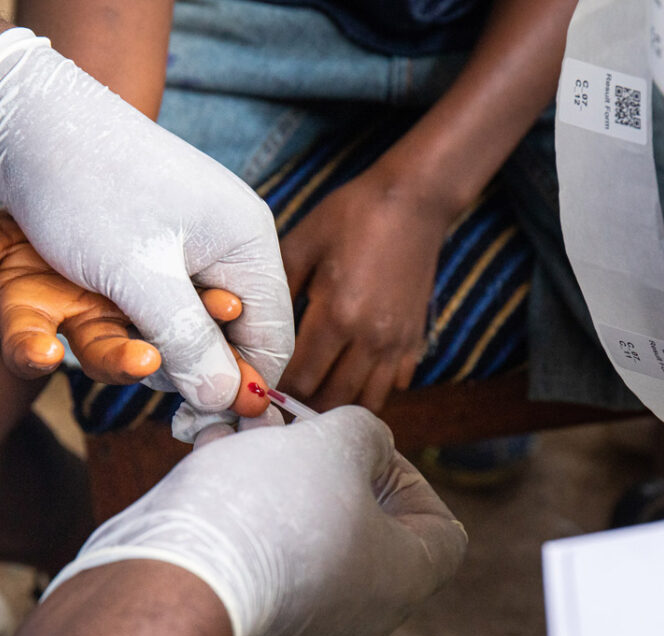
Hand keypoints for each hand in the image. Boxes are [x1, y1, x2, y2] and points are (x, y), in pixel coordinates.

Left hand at [0, 30, 292, 413]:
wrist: (31, 118)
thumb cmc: (87, 190)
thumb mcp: (139, 278)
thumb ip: (188, 343)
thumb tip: (227, 401)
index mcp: (248, 242)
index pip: (272, 338)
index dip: (242, 389)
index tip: (198, 424)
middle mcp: (231, 240)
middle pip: (235, 333)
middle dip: (197, 367)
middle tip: (151, 384)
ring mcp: (196, 236)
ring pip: (196, 318)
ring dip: (163, 344)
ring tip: (124, 352)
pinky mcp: (160, 236)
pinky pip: (169, 296)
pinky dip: (147, 319)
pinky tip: (118, 324)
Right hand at [42, 406, 467, 635]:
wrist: (172, 577)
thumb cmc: (271, 508)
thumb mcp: (335, 442)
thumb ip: (365, 432)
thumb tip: (362, 444)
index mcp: (401, 581)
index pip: (442, 531)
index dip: (409, 475)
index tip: (360, 446)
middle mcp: (360, 617)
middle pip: (364, 526)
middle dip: (325, 461)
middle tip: (291, 424)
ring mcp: (301, 625)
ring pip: (303, 532)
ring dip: (279, 473)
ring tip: (242, 427)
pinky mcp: (247, 618)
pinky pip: (260, 553)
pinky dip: (244, 504)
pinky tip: (213, 454)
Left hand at [279, 168, 454, 411]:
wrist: (413, 199)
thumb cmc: (352, 215)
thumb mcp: (301, 245)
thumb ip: (275, 291)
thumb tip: (247, 327)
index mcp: (336, 315)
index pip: (301, 379)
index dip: (277, 392)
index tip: (260, 389)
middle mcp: (370, 337)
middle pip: (333, 400)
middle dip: (304, 408)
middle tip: (281, 406)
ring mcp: (397, 342)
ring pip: (368, 401)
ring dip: (339, 405)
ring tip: (314, 400)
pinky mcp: (415, 338)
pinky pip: (395, 385)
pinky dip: (373, 389)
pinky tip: (352, 376)